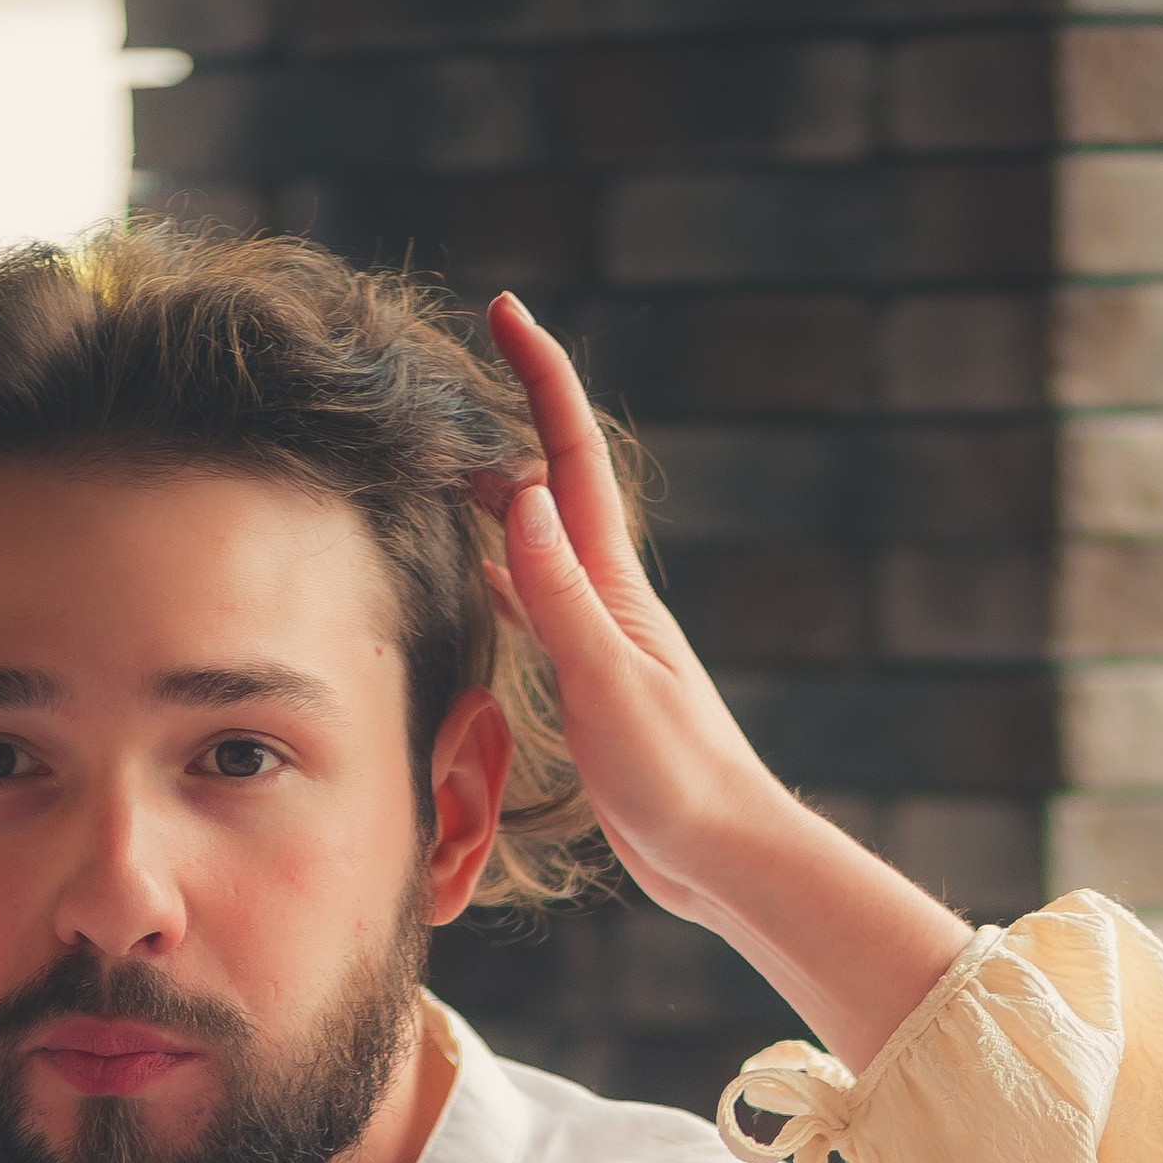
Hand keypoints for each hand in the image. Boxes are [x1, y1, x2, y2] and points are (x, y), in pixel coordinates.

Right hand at [482, 294, 785, 929]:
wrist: (722, 853)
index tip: (506, 308)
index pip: (569, 457)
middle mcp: (605, 599)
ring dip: (494, 493)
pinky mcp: (591, 685)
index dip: (541, 378)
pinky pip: (533, 606)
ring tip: (440, 458)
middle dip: (504, 419)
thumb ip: (561, 595)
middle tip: (445, 376)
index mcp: (612, 587)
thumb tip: (523, 495)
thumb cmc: (676, 776)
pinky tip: (474, 571)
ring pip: (536, 542)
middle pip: (547, 486)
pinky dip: (500, 573)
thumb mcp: (609, 682)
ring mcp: (599, 639)